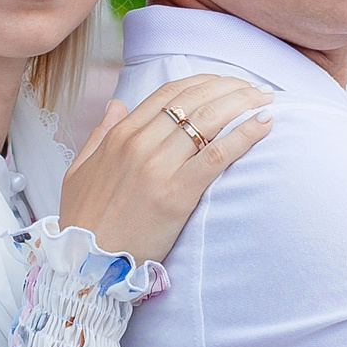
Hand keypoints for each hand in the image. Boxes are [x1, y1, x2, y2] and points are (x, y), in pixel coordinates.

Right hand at [58, 75, 273, 264]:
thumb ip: (100, 134)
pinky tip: (264, 123)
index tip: (226, 83)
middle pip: (195, 101)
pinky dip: (245, 134)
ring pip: (209, 120)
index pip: (170, 94)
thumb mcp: (80, 170)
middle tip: (255, 88)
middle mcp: (140, 144)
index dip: (204, 82)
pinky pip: (218, 154)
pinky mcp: (177, 194)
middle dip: (230, 87)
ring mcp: (159, 168)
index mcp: (120, 136)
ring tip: (266, 99)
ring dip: (243, 103)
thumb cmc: (84, 222)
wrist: (85, 264)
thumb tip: (117, 104)